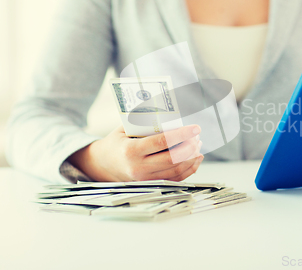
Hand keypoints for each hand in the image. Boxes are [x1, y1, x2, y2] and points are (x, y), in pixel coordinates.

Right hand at [69, 125, 203, 181]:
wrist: (103, 164)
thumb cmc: (117, 142)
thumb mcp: (125, 129)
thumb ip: (145, 123)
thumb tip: (171, 116)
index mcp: (131, 151)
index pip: (162, 142)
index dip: (181, 134)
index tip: (195, 128)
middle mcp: (138, 168)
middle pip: (172, 159)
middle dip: (190, 147)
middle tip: (198, 136)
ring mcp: (145, 179)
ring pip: (176, 170)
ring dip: (192, 157)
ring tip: (198, 144)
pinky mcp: (151, 184)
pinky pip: (176, 178)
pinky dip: (189, 168)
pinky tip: (196, 158)